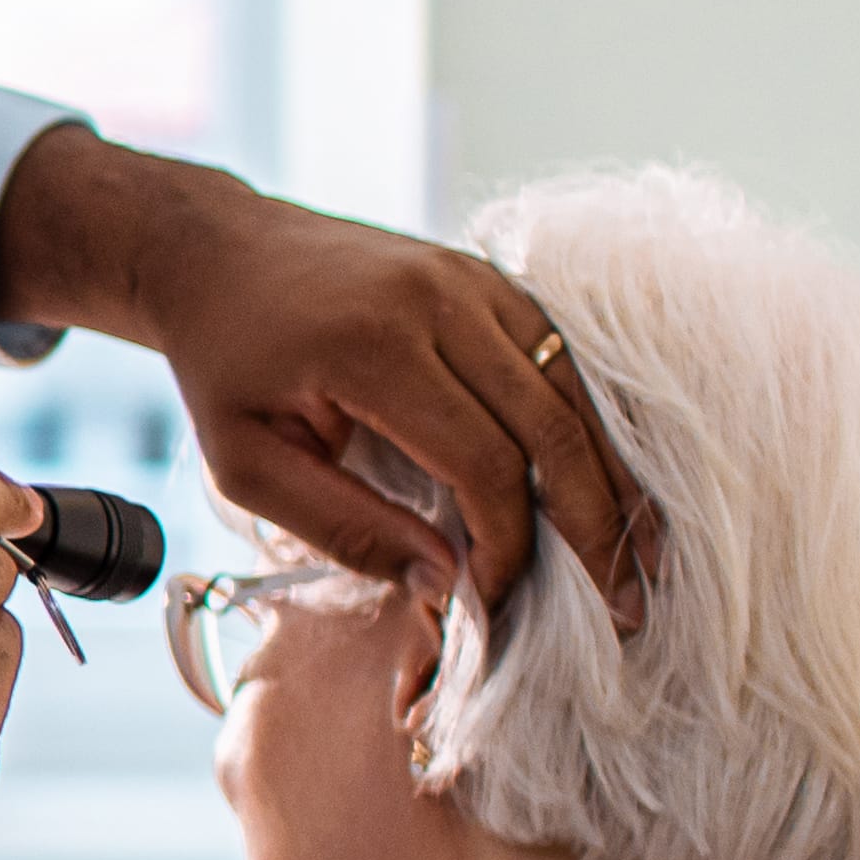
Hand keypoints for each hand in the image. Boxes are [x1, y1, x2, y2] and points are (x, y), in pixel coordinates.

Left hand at [0, 135, 648, 630]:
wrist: (219, 252)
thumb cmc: (225, 365)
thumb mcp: (246, 464)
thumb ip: (343, 527)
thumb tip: (445, 586)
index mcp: (375, 347)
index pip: (483, 461)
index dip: (506, 543)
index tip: (496, 601)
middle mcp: (440, 301)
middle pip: (553, 428)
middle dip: (596, 526)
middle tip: (626, 607)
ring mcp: (474, 281)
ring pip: (575, 394)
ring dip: (614, 481)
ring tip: (640, 561)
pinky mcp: (488, 279)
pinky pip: (560, 361)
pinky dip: (591, 430)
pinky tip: (610, 490)